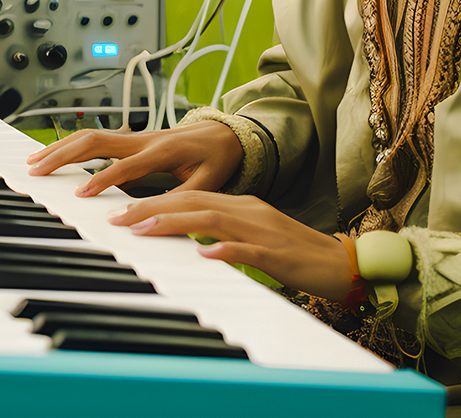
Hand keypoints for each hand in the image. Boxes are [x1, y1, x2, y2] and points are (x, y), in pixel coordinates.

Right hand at [25, 121, 242, 196]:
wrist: (226, 133)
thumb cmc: (217, 158)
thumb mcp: (209, 182)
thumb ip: (183, 199)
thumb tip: (158, 218)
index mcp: (163, 150)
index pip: (126, 165)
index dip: (103, 179)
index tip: (81, 194)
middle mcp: (144, 139)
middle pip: (96, 141)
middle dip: (64, 155)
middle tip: (37, 171)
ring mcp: (135, 136)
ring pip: (91, 136)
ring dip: (61, 147)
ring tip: (35, 161)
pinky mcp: (131, 139)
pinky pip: (96, 138)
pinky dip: (72, 145)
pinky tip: (55, 155)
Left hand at [109, 191, 353, 300]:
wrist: (343, 264)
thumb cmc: (296, 255)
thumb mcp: (253, 239)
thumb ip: (224, 234)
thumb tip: (191, 241)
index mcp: (242, 205)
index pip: (190, 196)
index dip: (155, 201)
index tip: (123, 211)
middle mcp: (248, 211)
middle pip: (193, 201)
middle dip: (151, 207)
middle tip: (117, 218)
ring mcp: (262, 231)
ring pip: (212, 220)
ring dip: (174, 223)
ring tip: (143, 230)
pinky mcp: (277, 255)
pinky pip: (248, 250)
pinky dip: (224, 250)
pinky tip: (204, 254)